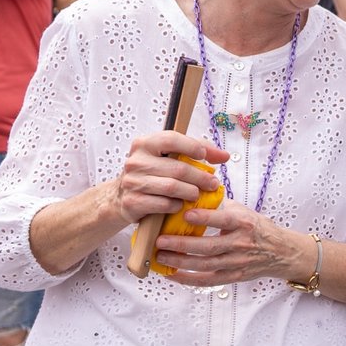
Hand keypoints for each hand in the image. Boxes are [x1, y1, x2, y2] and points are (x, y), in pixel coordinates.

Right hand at [107, 130, 226, 225]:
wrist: (121, 197)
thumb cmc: (152, 173)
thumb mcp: (168, 157)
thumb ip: (196, 150)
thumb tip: (224, 156)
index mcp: (144, 144)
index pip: (171, 140)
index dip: (192, 146)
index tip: (204, 156)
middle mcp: (136, 161)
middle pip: (178, 168)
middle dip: (201, 177)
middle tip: (213, 183)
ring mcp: (132, 182)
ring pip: (172, 187)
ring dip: (191, 192)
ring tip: (198, 194)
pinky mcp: (133, 202)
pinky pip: (164, 204)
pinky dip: (176, 205)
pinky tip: (180, 205)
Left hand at [151, 199, 312, 288]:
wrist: (281, 252)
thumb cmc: (258, 228)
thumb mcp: (244, 211)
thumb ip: (220, 205)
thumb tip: (193, 191)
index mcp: (244, 224)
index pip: (223, 220)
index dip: (204, 218)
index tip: (185, 214)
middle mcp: (241, 244)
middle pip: (209, 247)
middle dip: (182, 244)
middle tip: (161, 240)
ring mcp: (237, 262)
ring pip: (205, 265)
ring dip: (181, 262)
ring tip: (161, 256)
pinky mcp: (233, 276)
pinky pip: (208, 280)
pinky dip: (189, 279)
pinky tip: (173, 275)